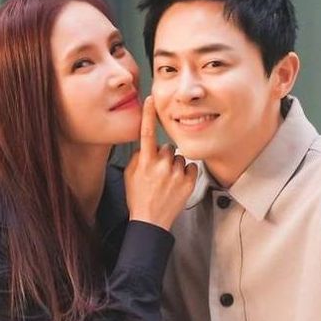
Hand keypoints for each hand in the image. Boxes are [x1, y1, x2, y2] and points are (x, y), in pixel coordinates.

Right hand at [124, 96, 197, 230]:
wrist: (151, 222)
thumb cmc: (138, 198)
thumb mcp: (130, 176)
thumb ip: (137, 157)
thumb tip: (146, 146)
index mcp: (145, 162)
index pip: (146, 133)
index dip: (147, 114)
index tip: (149, 99)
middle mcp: (161, 166)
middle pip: (168, 148)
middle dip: (165, 156)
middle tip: (159, 173)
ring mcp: (176, 174)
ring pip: (179, 158)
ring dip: (175, 166)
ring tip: (167, 182)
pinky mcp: (189, 182)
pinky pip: (190, 167)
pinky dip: (186, 173)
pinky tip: (177, 184)